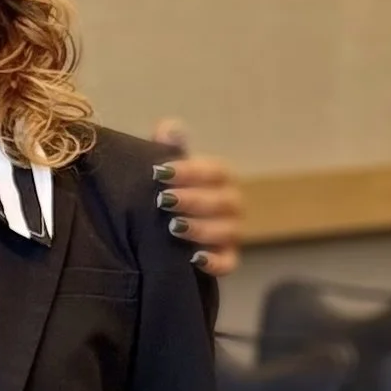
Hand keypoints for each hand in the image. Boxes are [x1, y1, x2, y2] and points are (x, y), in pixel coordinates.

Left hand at [152, 121, 240, 277]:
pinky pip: (228, 263)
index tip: (159, 173)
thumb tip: (169, 127)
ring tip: (173, 227)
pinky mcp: (225, 259)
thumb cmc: (168, 191)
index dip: (190, 171)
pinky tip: (194, 259)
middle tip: (162, 201)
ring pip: (227, 231)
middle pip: (223, 201)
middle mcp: (231, 205)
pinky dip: (214, 263)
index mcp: (220, 179)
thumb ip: (167, 148)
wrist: (162, 231)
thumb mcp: (165, 169)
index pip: (215, 171)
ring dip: (200, 228)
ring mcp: (230, 233)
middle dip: (193, 200)